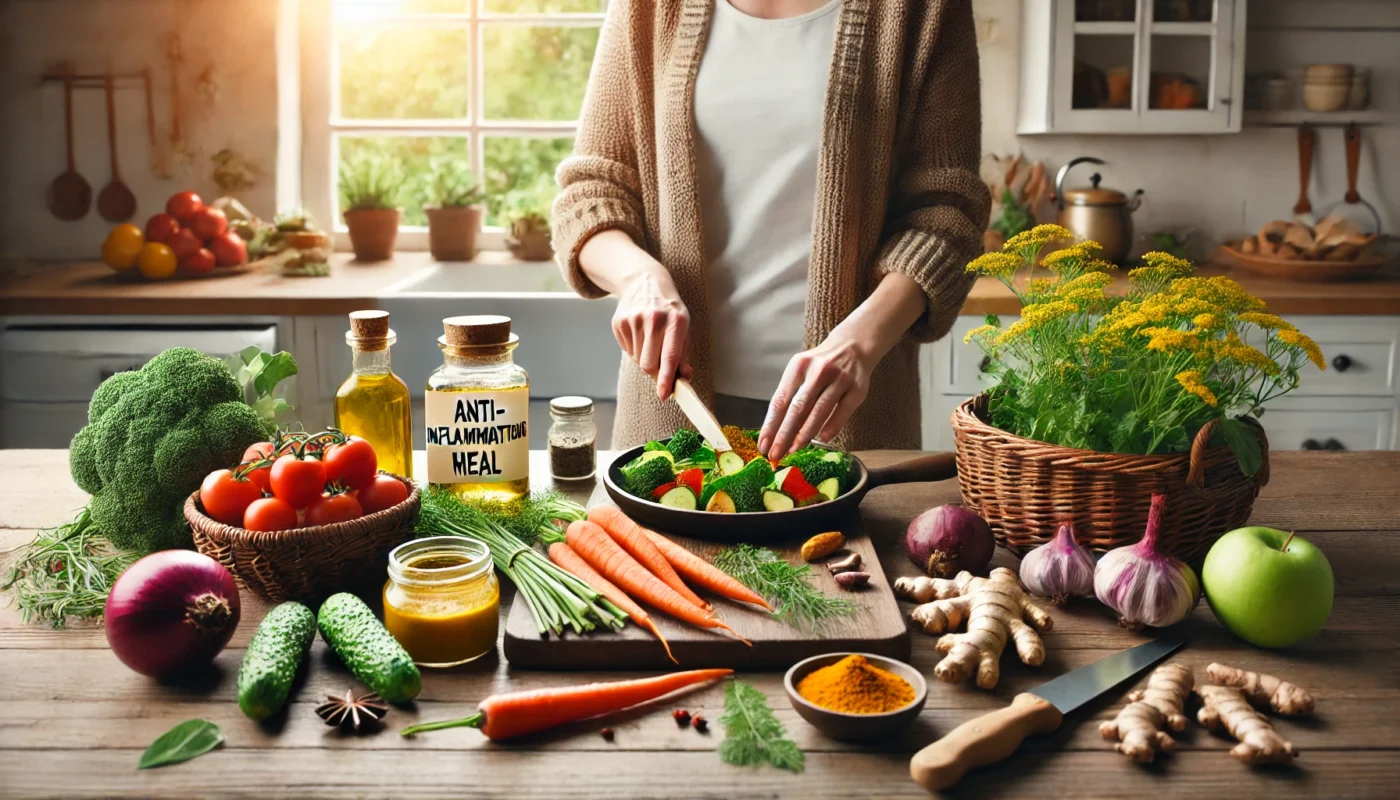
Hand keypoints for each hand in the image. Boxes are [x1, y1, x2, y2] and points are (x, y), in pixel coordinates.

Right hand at [612, 267, 691, 400]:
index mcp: (676, 321)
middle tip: (660, 368)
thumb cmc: (668, 310)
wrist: (644, 281)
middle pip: (648, 363)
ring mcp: (633, 320)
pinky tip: (639, 334)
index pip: (670, 356)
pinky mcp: (619, 322)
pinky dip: (634, 349)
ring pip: (637, 359)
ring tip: (650, 341)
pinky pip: (627, 350)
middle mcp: (654, 319)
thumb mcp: (683, 326)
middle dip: (654, 372)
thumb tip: (684, 377)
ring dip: (645, 358)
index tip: (664, 394)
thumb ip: (683, 354)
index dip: (666, 378)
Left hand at [759, 330, 874, 459]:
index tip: (763, 444)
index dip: (771, 425)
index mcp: (799, 365)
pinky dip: (831, 426)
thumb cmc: (821, 365)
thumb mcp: (802, 371)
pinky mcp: (858, 388)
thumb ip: (791, 395)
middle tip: (775, 454)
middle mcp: (819, 370)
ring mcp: (840, 379)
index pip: (780, 400)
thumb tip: (775, 430)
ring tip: (793, 450)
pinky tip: (821, 439)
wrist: (853, 345)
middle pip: (798, 408)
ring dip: (805, 434)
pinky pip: (842, 411)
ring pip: (819, 411)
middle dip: (784, 434)